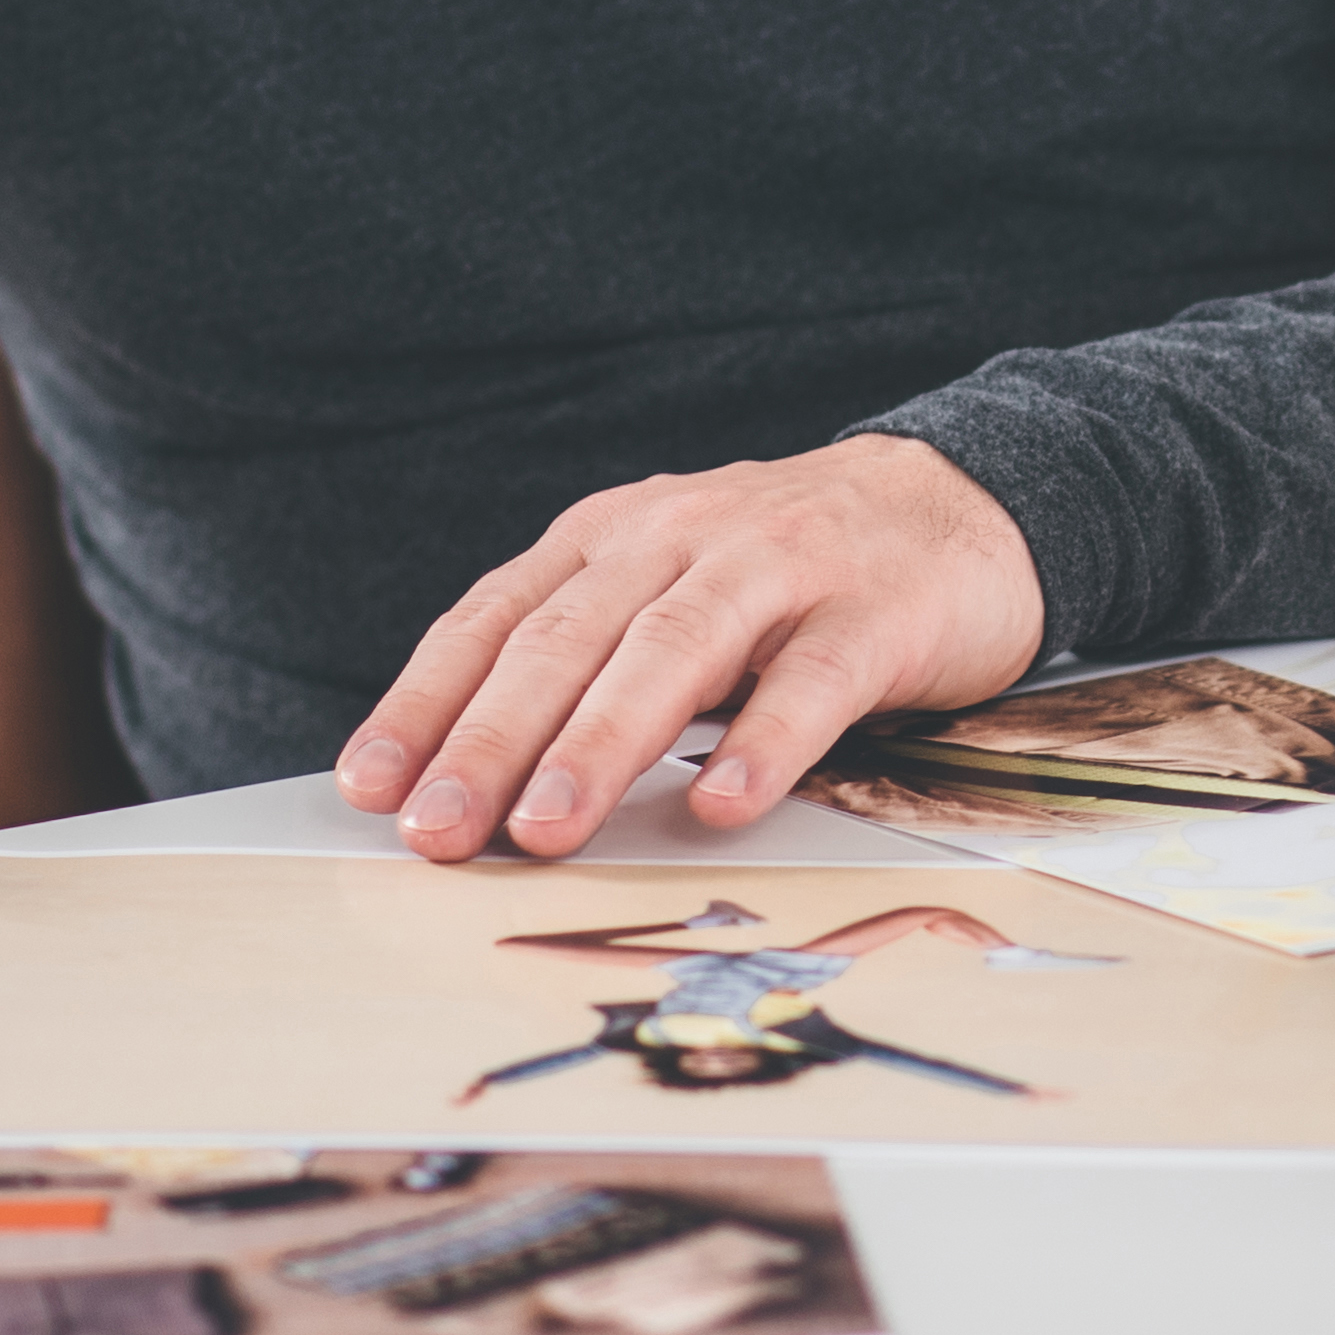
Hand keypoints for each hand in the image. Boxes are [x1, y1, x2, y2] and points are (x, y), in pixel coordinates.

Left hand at [340, 433, 1049, 860]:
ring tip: (549, 828)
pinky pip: (810, 682)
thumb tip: (470, 787)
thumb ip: (584, 667)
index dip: (428, 702)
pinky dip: (762, 741)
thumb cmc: (788, 575)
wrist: (960, 502)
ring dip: (601, 743)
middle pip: (567, 641)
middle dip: (492, 741)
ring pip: (672, 653)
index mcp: (614, 538)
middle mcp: (682, 540)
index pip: (496, 619)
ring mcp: (779, 568)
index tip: (373, 786)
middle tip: (440, 832)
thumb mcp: (667, 593)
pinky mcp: (872, 613)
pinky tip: (723, 802)